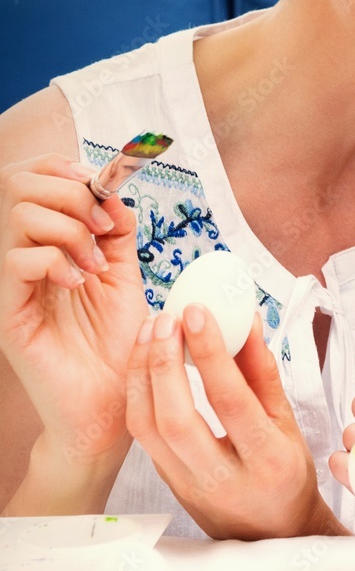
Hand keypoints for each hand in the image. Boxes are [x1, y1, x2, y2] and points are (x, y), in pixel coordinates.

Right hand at [0, 154, 145, 463]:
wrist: (115, 402)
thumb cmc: (118, 346)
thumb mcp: (126, 279)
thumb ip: (117, 235)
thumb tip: (113, 195)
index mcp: (49, 241)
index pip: (33, 177)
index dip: (65, 169)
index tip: (103, 189)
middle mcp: (23, 254)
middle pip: (19, 183)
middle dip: (70, 194)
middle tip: (103, 228)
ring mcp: (12, 281)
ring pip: (20, 216)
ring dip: (70, 230)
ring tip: (95, 266)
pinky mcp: (9, 310)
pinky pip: (16, 260)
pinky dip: (56, 261)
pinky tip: (79, 284)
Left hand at [126, 304, 347, 538]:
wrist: (273, 530)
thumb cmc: (287, 474)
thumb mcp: (287, 424)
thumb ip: (263, 373)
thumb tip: (246, 321)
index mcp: (268, 460)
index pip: (230, 402)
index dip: (210, 353)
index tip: (197, 312)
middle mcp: (226, 478)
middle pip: (177, 418)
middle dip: (164, 361)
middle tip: (166, 317)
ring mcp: (190, 486)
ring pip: (148, 427)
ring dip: (142, 372)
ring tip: (151, 330)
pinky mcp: (167, 484)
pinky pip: (143, 436)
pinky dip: (138, 392)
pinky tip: (145, 362)